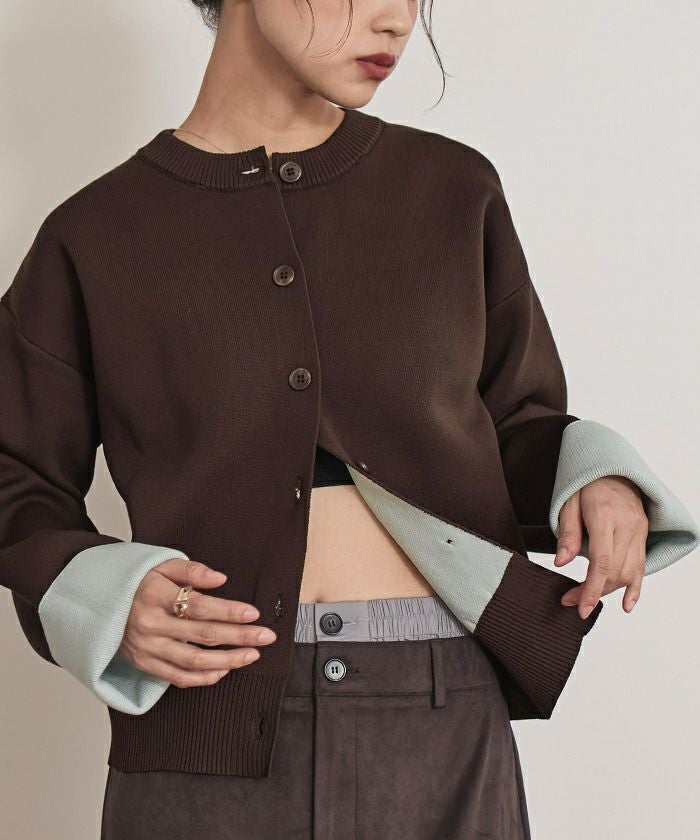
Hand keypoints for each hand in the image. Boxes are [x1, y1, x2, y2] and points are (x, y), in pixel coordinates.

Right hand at [117, 557, 276, 687]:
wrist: (99, 605)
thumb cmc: (138, 582)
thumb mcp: (160, 565)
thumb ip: (192, 570)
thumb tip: (221, 579)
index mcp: (154, 595)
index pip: (198, 606)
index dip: (228, 611)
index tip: (253, 613)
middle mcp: (150, 624)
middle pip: (202, 634)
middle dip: (239, 636)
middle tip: (266, 637)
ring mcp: (147, 648)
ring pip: (193, 661)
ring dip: (227, 660)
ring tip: (252, 655)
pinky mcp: (145, 664)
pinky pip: (178, 678)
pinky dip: (203, 678)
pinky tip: (224, 670)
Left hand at [554, 475, 648, 618]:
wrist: (613, 471)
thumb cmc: (586, 486)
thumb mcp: (569, 503)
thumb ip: (567, 534)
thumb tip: (560, 563)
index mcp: (605, 516)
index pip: (602, 561)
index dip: (591, 588)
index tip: (580, 607)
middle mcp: (627, 525)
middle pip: (615, 571)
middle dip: (593, 592)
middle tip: (571, 601)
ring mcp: (639, 532)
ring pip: (629, 572)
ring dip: (608, 591)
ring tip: (586, 598)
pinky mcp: (643, 537)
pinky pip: (642, 567)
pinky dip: (635, 589)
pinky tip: (626, 605)